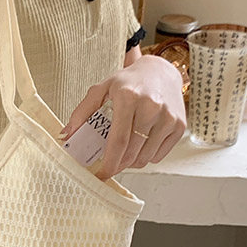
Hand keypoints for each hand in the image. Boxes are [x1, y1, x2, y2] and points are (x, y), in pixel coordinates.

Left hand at [59, 55, 186, 179]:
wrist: (160, 71)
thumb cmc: (128, 82)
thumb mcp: (101, 89)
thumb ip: (82, 112)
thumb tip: (66, 135)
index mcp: (129, 98)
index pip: (118, 141)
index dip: (109, 163)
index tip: (100, 175)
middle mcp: (152, 107)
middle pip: (132, 153)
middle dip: (117, 165)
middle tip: (108, 165)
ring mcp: (169, 117)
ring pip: (145, 158)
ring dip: (131, 162)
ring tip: (124, 151)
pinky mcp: (179, 126)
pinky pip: (158, 155)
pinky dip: (146, 156)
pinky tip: (140, 144)